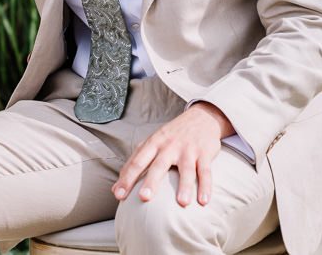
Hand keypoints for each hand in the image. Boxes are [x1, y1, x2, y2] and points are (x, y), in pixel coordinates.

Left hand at [112, 103, 232, 207]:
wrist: (200, 118)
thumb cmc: (170, 136)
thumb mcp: (151, 143)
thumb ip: (135, 163)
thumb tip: (116, 188)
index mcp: (153, 143)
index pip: (137, 162)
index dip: (127, 178)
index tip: (119, 195)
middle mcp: (169, 146)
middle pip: (158, 165)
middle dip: (151, 181)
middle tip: (144, 198)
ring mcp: (187, 150)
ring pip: (186, 170)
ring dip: (185, 186)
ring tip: (182, 203)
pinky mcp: (204, 154)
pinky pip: (205, 171)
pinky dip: (206, 186)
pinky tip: (204, 201)